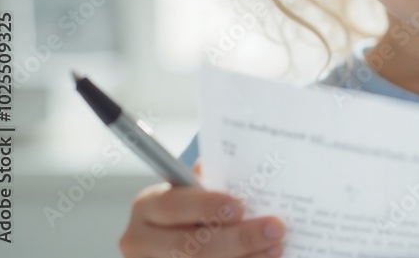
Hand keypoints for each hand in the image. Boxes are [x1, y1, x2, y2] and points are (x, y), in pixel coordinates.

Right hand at [119, 160, 285, 257]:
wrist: (172, 234)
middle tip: (274, 229)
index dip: (207, 206)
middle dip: (238, 239)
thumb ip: (212, 181)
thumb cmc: (190, 206)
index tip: (241, 207)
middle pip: (190, 246)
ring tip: (276, 247)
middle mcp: (142, 240)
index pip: (174, 206)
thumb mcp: (193, 189)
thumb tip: (246, 171)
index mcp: (148, 207)